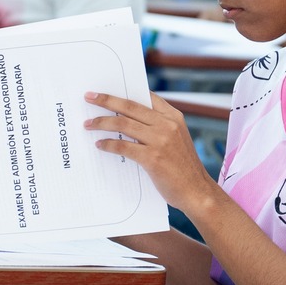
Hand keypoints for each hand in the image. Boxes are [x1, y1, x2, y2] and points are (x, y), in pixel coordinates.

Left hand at [85, 93, 217, 214]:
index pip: (145, 97)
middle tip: (89, 97)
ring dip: (102, 122)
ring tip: (88, 124)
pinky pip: (123, 146)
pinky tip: (100, 145)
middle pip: (129, 107)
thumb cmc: (183, 168)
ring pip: (123, 124)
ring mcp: (160, 140)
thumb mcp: (176, 139)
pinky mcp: (152, 158)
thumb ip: (158, 127)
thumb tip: (128, 120)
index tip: (106, 92)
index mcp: (173, 117)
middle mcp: (167, 125)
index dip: (124, 93)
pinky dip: (108, 144)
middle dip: (106, 100)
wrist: (197, 192)